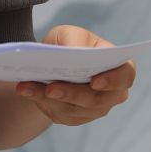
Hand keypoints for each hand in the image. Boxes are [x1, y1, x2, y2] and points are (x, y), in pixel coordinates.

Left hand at [15, 25, 135, 126]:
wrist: (53, 62)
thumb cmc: (69, 44)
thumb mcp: (70, 34)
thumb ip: (74, 40)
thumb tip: (73, 51)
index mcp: (119, 68)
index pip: (125, 77)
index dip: (112, 81)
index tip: (95, 81)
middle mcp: (112, 93)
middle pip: (96, 100)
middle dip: (72, 94)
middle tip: (51, 88)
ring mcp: (95, 109)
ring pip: (74, 110)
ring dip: (49, 99)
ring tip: (27, 87)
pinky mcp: (75, 117)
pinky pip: (60, 114)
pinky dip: (41, 102)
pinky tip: (26, 91)